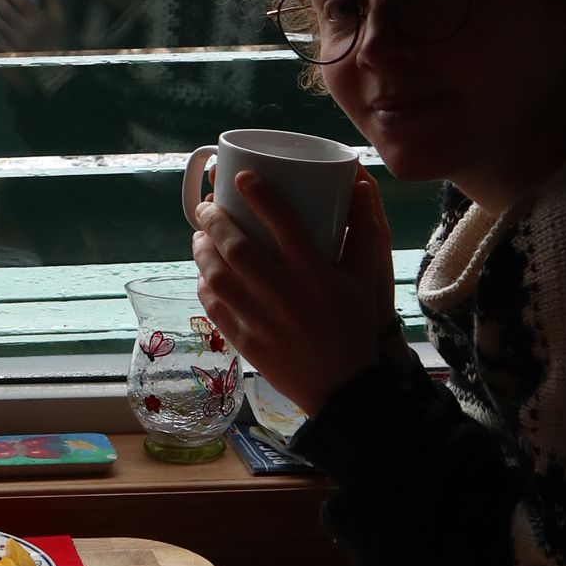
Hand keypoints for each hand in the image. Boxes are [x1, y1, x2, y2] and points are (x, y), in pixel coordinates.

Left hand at [190, 163, 395, 419]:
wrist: (343, 388)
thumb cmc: (353, 325)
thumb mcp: (365, 277)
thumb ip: (364, 230)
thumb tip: (360, 183)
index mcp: (317, 276)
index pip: (286, 226)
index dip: (262, 197)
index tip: (241, 177)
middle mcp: (287, 296)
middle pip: (240, 249)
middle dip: (216, 221)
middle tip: (207, 207)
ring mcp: (262, 321)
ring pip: (219, 277)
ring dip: (203, 251)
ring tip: (200, 236)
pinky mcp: (246, 343)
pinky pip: (215, 308)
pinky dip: (204, 286)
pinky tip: (203, 274)